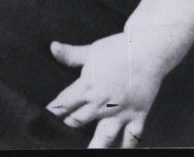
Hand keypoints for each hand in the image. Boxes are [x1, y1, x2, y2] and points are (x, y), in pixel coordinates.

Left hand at [46, 34, 165, 147]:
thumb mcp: (92, 50)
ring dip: (93, 147)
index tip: (45, 118)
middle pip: (78, 120)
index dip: (54, 111)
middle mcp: (101, 103)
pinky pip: (131, 137)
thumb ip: (71, 54)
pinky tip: (120, 151)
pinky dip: (125, 147)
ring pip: (102, 137)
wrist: (148, 49)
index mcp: (87, 86)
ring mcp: (119, 112)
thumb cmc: (119, 48)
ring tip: (87, 153)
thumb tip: (53, 47)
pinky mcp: (137, 115)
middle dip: (68, 125)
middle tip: (60, 133)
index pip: (65, 102)